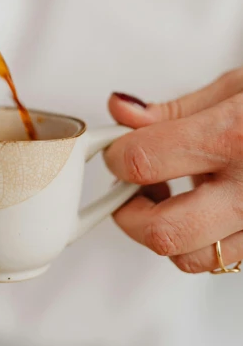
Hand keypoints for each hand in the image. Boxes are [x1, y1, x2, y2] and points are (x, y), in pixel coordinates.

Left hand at [104, 71, 242, 272]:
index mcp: (236, 136)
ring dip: (164, 231)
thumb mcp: (238, 86)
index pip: (143, 160)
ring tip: (169, 195)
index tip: (115, 146)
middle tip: (129, 184)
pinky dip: (200, 239)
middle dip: (129, 212)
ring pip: (193, 259)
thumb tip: (121, 113)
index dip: (115, 153)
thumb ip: (175, 110)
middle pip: (163, 232)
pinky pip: (223, 258)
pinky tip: (205, 206)